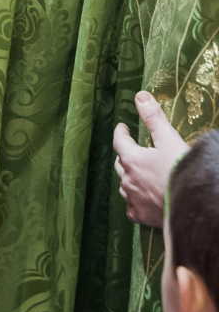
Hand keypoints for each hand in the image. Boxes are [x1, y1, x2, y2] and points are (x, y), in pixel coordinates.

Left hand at [113, 91, 188, 226]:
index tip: (123, 127)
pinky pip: (131, 207)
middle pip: (120, 163)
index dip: (121, 132)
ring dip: (128, 176)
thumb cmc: (181, 170)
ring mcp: (134, 199)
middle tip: (131, 148)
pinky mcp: (142, 216)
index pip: (119, 141)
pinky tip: (139, 199)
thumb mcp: (168, 139)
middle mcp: (128, 179)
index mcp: (131, 159)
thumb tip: (140, 96)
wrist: (192, 205)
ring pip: (124, 184)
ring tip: (135, 172)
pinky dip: (133, 200)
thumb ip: (153, 117)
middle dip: (125, 154)